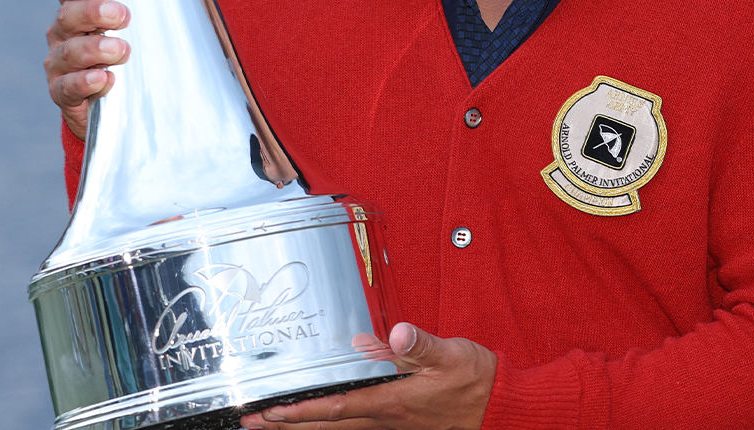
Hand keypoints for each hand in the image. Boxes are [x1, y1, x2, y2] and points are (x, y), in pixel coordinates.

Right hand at [44, 0, 130, 139]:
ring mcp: (61, 65)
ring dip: (94, 48)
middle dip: (94, 13)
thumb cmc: (129, 52)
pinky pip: (67, 87)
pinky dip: (84, 82)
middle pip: (68, 16)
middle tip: (122, 16)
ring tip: (121, 50)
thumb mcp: (142, 24)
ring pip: (69, 52)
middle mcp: (65, 34)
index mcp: (79, 10)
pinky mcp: (64, 94)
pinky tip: (104, 78)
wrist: (116, 105)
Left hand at [244, 323, 495, 429]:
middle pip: (328, 424)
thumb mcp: (452, 355)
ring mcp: (393, 424)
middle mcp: (387, 419)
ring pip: (340, 428)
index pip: (337, 408)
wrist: (501, 407)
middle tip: (252, 422)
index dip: (300, 411)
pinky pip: (356, 425)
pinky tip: (323, 417)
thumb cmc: (477, 381)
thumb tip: (394, 333)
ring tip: (275, 422)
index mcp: (394, 402)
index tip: (268, 412)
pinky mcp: (401, 421)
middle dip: (288, 423)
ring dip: (305, 425)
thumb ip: (421, 345)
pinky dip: (332, 422)